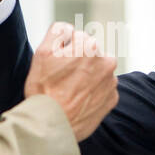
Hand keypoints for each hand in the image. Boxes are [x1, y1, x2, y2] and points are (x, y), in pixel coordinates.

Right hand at [24, 22, 118, 141]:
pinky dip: (92, 93)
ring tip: (70, 91)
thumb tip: (69, 29)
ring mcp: (111, 81)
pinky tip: (78, 100)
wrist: (51, 125)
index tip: (56, 65)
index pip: (75, 38)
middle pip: (89, 53)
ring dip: (86, 76)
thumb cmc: (44, 89)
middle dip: (77, 61)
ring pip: (97, 71)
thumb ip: (58, 31)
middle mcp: (106, 61)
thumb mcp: (42, 52)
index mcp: (89, 46)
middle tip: (62, 79)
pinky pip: (102, 89)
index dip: (63, 50)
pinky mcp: (112, 99)